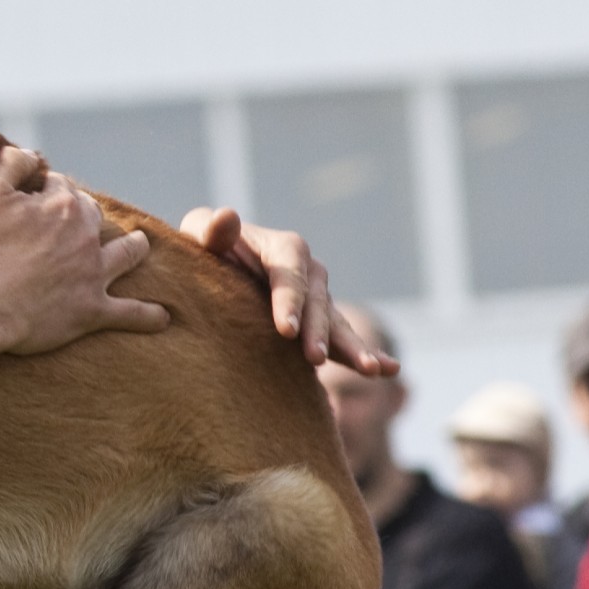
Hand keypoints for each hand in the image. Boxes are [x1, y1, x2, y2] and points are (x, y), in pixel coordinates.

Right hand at [0, 147, 161, 356]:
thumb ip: (12, 163)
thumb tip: (33, 154)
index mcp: (62, 205)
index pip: (61, 186)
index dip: (47, 191)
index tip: (36, 199)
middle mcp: (85, 235)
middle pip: (93, 215)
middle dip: (87, 214)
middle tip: (75, 224)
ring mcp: (93, 273)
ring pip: (127, 253)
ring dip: (135, 247)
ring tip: (139, 245)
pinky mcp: (92, 309)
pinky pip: (129, 313)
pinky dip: (147, 316)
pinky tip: (162, 318)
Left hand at [180, 207, 399, 376]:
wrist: (218, 264)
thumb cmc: (205, 249)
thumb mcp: (200, 234)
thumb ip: (212, 231)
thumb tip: (225, 217)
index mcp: (284, 248)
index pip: (288, 275)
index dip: (289, 301)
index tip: (284, 330)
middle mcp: (309, 271)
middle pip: (317, 304)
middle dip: (317, 332)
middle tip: (315, 358)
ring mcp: (319, 297)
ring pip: (337, 323)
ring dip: (354, 347)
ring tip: (372, 370)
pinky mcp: (320, 321)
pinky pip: (343, 338)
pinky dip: (363, 353)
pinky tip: (387, 370)